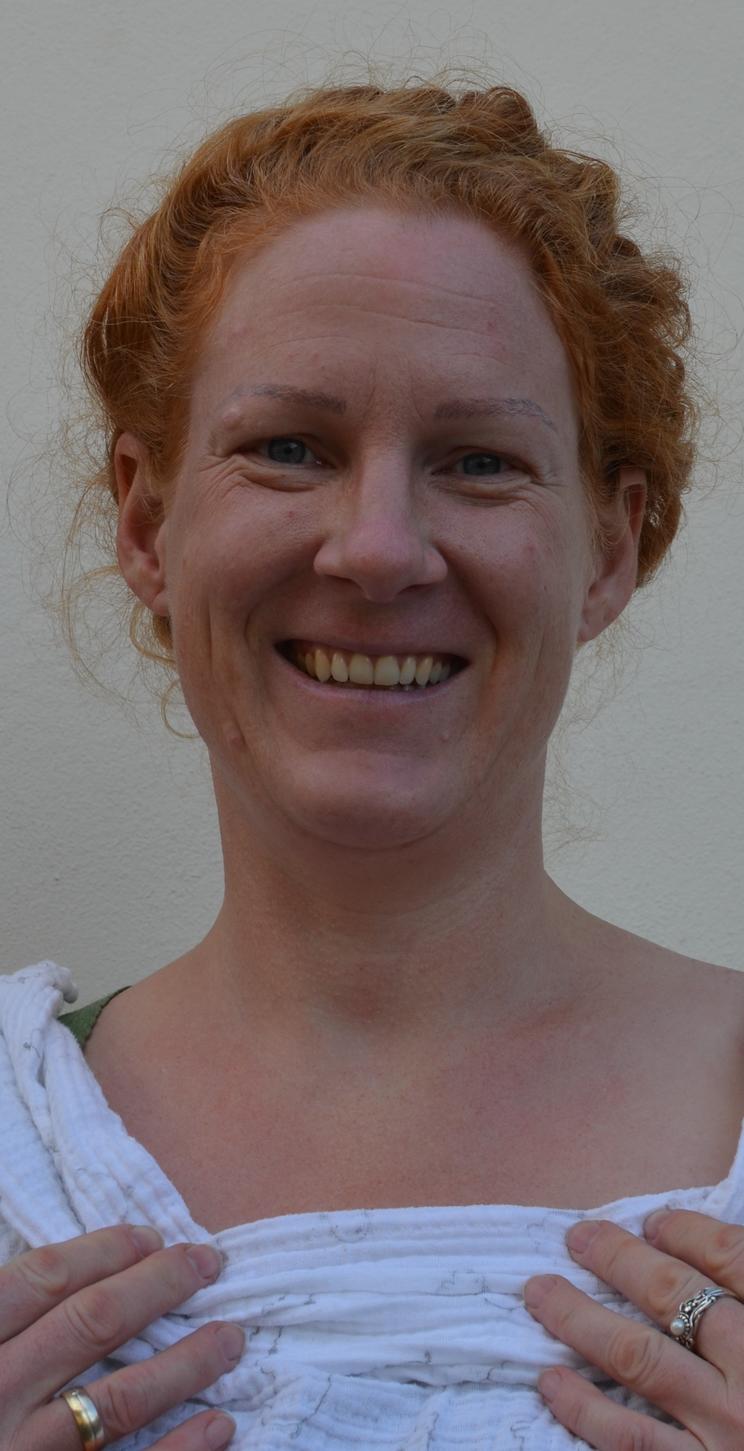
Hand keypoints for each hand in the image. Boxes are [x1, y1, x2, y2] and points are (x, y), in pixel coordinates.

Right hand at [0, 1224, 244, 1448]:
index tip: (153, 1236)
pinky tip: (219, 1425)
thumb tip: (66, 1273)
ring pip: (118, 1400)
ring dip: (186, 1362)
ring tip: (230, 1338)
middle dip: (160, 1284)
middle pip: (90, 1324)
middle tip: (209, 1264)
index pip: (41, 1279)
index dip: (104, 1250)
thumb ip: (3, 1320)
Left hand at [523, 1209, 743, 1447]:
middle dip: (620, 1259)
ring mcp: (729, 1433)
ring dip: (581, 1320)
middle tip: (578, 1238)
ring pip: (641, 1359)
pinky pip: (632, 1443)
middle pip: (678, 1297)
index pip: (733, 1258)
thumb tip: (712, 1263)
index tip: (654, 1222)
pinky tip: (552, 1383)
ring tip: (540, 1293)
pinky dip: (585, 1411)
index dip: (688, 1232)